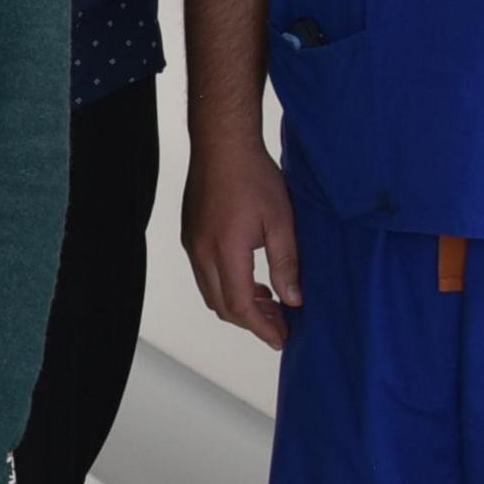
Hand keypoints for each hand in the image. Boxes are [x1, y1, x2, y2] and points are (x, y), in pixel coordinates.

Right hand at [181, 134, 302, 348]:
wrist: (222, 144)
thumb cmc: (253, 175)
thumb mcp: (281, 221)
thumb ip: (286, 263)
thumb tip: (293, 299)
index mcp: (225, 250)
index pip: (240, 306)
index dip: (262, 328)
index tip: (281, 339)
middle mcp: (201, 252)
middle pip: (222, 306)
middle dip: (251, 321)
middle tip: (281, 324)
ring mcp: (192, 243)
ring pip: (211, 292)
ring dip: (238, 304)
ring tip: (269, 302)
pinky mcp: (191, 234)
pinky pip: (205, 274)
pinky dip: (226, 286)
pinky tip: (250, 278)